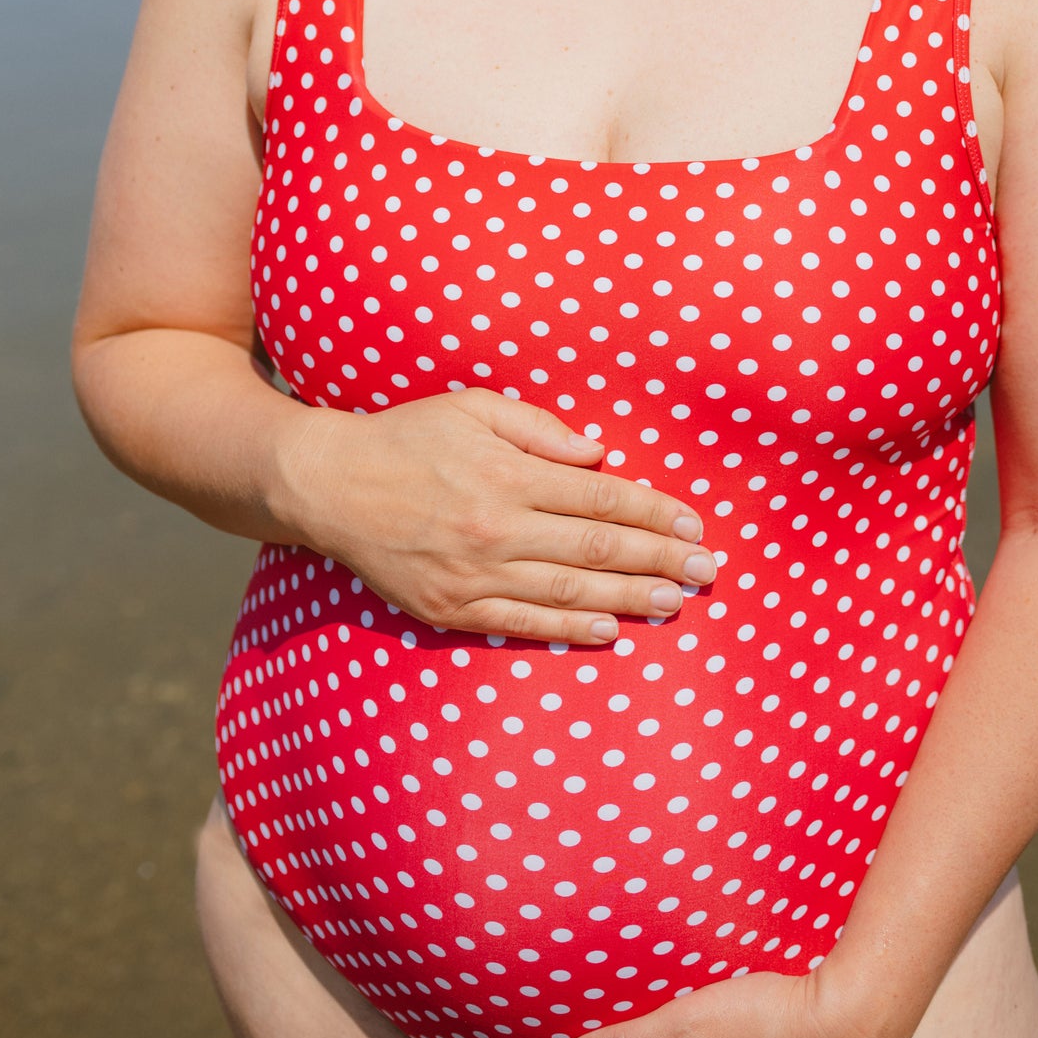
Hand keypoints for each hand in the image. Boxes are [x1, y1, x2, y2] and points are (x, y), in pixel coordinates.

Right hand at [277, 387, 715, 644]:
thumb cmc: (408, 437)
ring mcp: (473, 575)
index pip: (601, 497)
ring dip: (631, 598)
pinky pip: (523, 623)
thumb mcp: (474, 409)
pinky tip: (609, 628)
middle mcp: (496, 528)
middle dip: (661, 559)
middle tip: (709, 570)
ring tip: (676, 600)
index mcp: (507, 475)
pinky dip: (570, 628)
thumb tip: (599, 455)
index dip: (654, 512)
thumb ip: (540, 429)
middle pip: (598, 548)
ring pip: (569, 591)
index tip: (693, 523)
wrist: (328, 486)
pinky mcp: (450, 609)